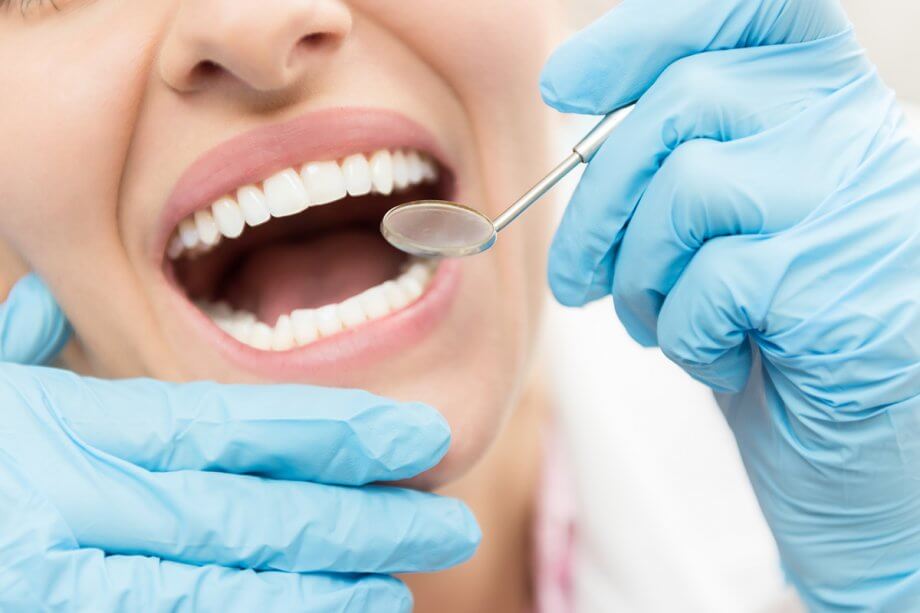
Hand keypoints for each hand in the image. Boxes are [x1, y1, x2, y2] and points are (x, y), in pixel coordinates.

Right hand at [0, 275, 479, 611]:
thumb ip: (20, 355)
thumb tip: (43, 307)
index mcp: (69, 434)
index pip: (230, 428)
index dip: (331, 432)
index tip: (414, 435)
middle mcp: (76, 507)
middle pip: (250, 512)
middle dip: (357, 517)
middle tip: (447, 516)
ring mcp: (67, 582)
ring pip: (229, 588)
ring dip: (325, 591)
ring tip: (399, 587)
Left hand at [542, 0, 919, 607]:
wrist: (850, 451)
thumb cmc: (770, 334)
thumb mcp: (717, 231)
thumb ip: (671, 162)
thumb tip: (577, 113)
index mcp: (820, 100)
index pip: (743, 9)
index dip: (640, 34)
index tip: (563, 86)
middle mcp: (853, 130)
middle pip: (680, 104)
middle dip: (596, 204)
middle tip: (572, 279)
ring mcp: (859, 202)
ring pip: (688, 190)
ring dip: (639, 274)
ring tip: (656, 322)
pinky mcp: (846, 282)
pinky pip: (715, 280)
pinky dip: (685, 330)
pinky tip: (713, 356)